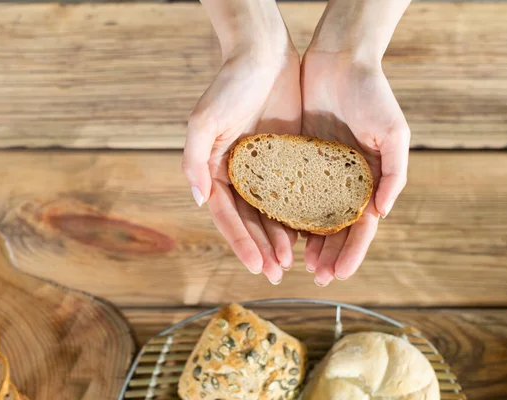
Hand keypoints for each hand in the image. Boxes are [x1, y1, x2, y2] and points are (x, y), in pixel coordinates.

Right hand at [182, 40, 301, 284]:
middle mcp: (239, 175)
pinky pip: (295, 191)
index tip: (258, 266)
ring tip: (295, 261)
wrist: (262, 54)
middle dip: (263, 248)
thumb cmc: (228, 85)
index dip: (241, 243)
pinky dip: (301, 213)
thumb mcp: (203, 121)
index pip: (228, 216)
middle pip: (250, 221)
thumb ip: (194, 161)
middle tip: (278, 274)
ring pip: (273, 212)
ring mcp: (265, 169)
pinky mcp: (289, 158)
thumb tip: (200, 200)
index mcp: (217, 171)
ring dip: (281, 238)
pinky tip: (311, 232)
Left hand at [300, 50, 409, 285]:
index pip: (361, 226)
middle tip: (315, 277)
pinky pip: (290, 190)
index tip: (339, 274)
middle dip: (328, 254)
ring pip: (312, 215)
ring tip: (295, 264)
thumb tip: (381, 213)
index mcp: (370, 179)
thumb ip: (394, 173)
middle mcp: (344, 181)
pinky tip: (279, 231)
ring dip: (307, 241)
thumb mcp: (393, 132)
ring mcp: (320, 171)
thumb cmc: (372, 93)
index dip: (352, 251)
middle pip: (336, 226)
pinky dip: (286, 213)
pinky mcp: (297, 158)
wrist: (339, 59)